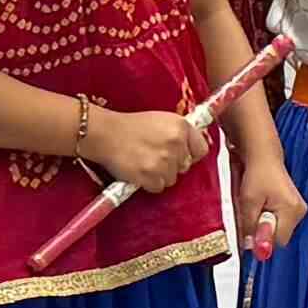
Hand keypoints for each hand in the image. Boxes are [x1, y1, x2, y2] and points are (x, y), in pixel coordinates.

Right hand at [77, 100, 200, 194]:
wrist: (105, 134)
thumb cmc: (130, 126)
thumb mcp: (161, 120)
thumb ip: (179, 133)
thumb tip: (191, 150)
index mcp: (181, 126)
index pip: (201, 150)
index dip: (190, 154)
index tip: (180, 154)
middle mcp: (176, 143)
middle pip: (185, 167)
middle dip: (172, 165)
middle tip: (154, 155)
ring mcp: (164, 161)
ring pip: (172, 179)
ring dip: (160, 175)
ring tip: (144, 161)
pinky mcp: (151, 175)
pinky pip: (158, 187)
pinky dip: (149, 183)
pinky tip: (139, 170)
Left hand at [231, 149, 304, 257]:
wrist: (263, 156)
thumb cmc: (257, 173)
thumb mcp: (248, 201)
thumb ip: (250, 226)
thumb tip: (251, 247)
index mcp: (292, 210)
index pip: (278, 241)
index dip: (261, 239)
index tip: (250, 234)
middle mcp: (299, 211)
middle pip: (279, 237)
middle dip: (263, 231)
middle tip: (252, 213)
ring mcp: (298, 210)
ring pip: (278, 230)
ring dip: (265, 224)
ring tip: (257, 206)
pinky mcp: (294, 207)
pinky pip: (280, 222)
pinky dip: (269, 218)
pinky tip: (263, 205)